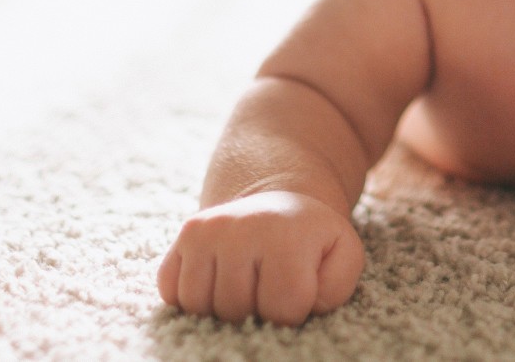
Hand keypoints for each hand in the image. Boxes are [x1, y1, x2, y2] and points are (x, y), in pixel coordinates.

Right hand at [158, 190, 364, 326]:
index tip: (298, 288)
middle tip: (269, 282)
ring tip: (246, 282)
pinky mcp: (184, 236)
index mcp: (285, 233)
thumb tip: (298, 307)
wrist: (280, 203)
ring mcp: (205, 229)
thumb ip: (335, 287)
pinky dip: (193, 298)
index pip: (281, 308)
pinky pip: (172, 292)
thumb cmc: (312, 240)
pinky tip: (219, 280)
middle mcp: (239, 226)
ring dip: (223, 307)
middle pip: (236, 310)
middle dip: (255, 309)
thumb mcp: (343, 255)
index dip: (293, 310)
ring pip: (199, 306)